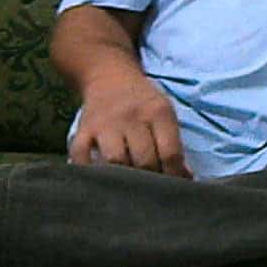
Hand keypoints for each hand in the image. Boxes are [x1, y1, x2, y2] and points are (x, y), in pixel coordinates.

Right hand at [68, 63, 191, 178]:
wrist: (109, 74)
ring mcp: (105, 123)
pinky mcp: (83, 129)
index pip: (170, 152)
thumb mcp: (164, 113)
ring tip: (130, 189)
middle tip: (153, 192)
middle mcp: (131, 116)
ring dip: (123, 179)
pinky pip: (81, 156)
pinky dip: (88, 171)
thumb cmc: (143, 100)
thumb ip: (174, 143)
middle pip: (144, 160)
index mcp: (158, 112)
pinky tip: (99, 180)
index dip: (175, 175)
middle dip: (151, 181)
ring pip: (114, 161)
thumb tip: (185, 177)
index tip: (176, 188)